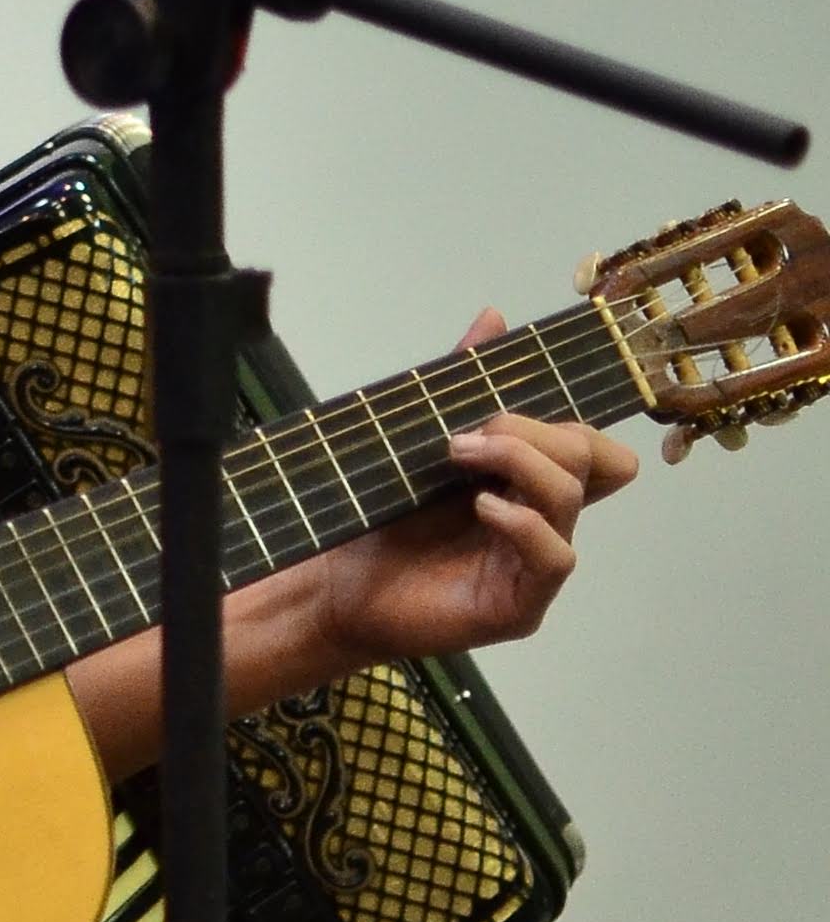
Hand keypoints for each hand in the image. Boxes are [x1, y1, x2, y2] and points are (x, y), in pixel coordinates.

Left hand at [306, 310, 636, 666]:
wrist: (331, 584)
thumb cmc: (378, 519)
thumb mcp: (415, 442)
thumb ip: (458, 387)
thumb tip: (493, 317)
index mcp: (528, 482)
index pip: (591, 443)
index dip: (567, 415)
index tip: (499, 401)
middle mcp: (543, 519)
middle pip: (588, 457)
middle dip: (530, 430)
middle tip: (463, 435)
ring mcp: (535, 562)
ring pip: (569, 497)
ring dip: (518, 462)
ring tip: (457, 455)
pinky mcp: (521, 604)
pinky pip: (555, 556)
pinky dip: (523, 523)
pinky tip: (483, 506)